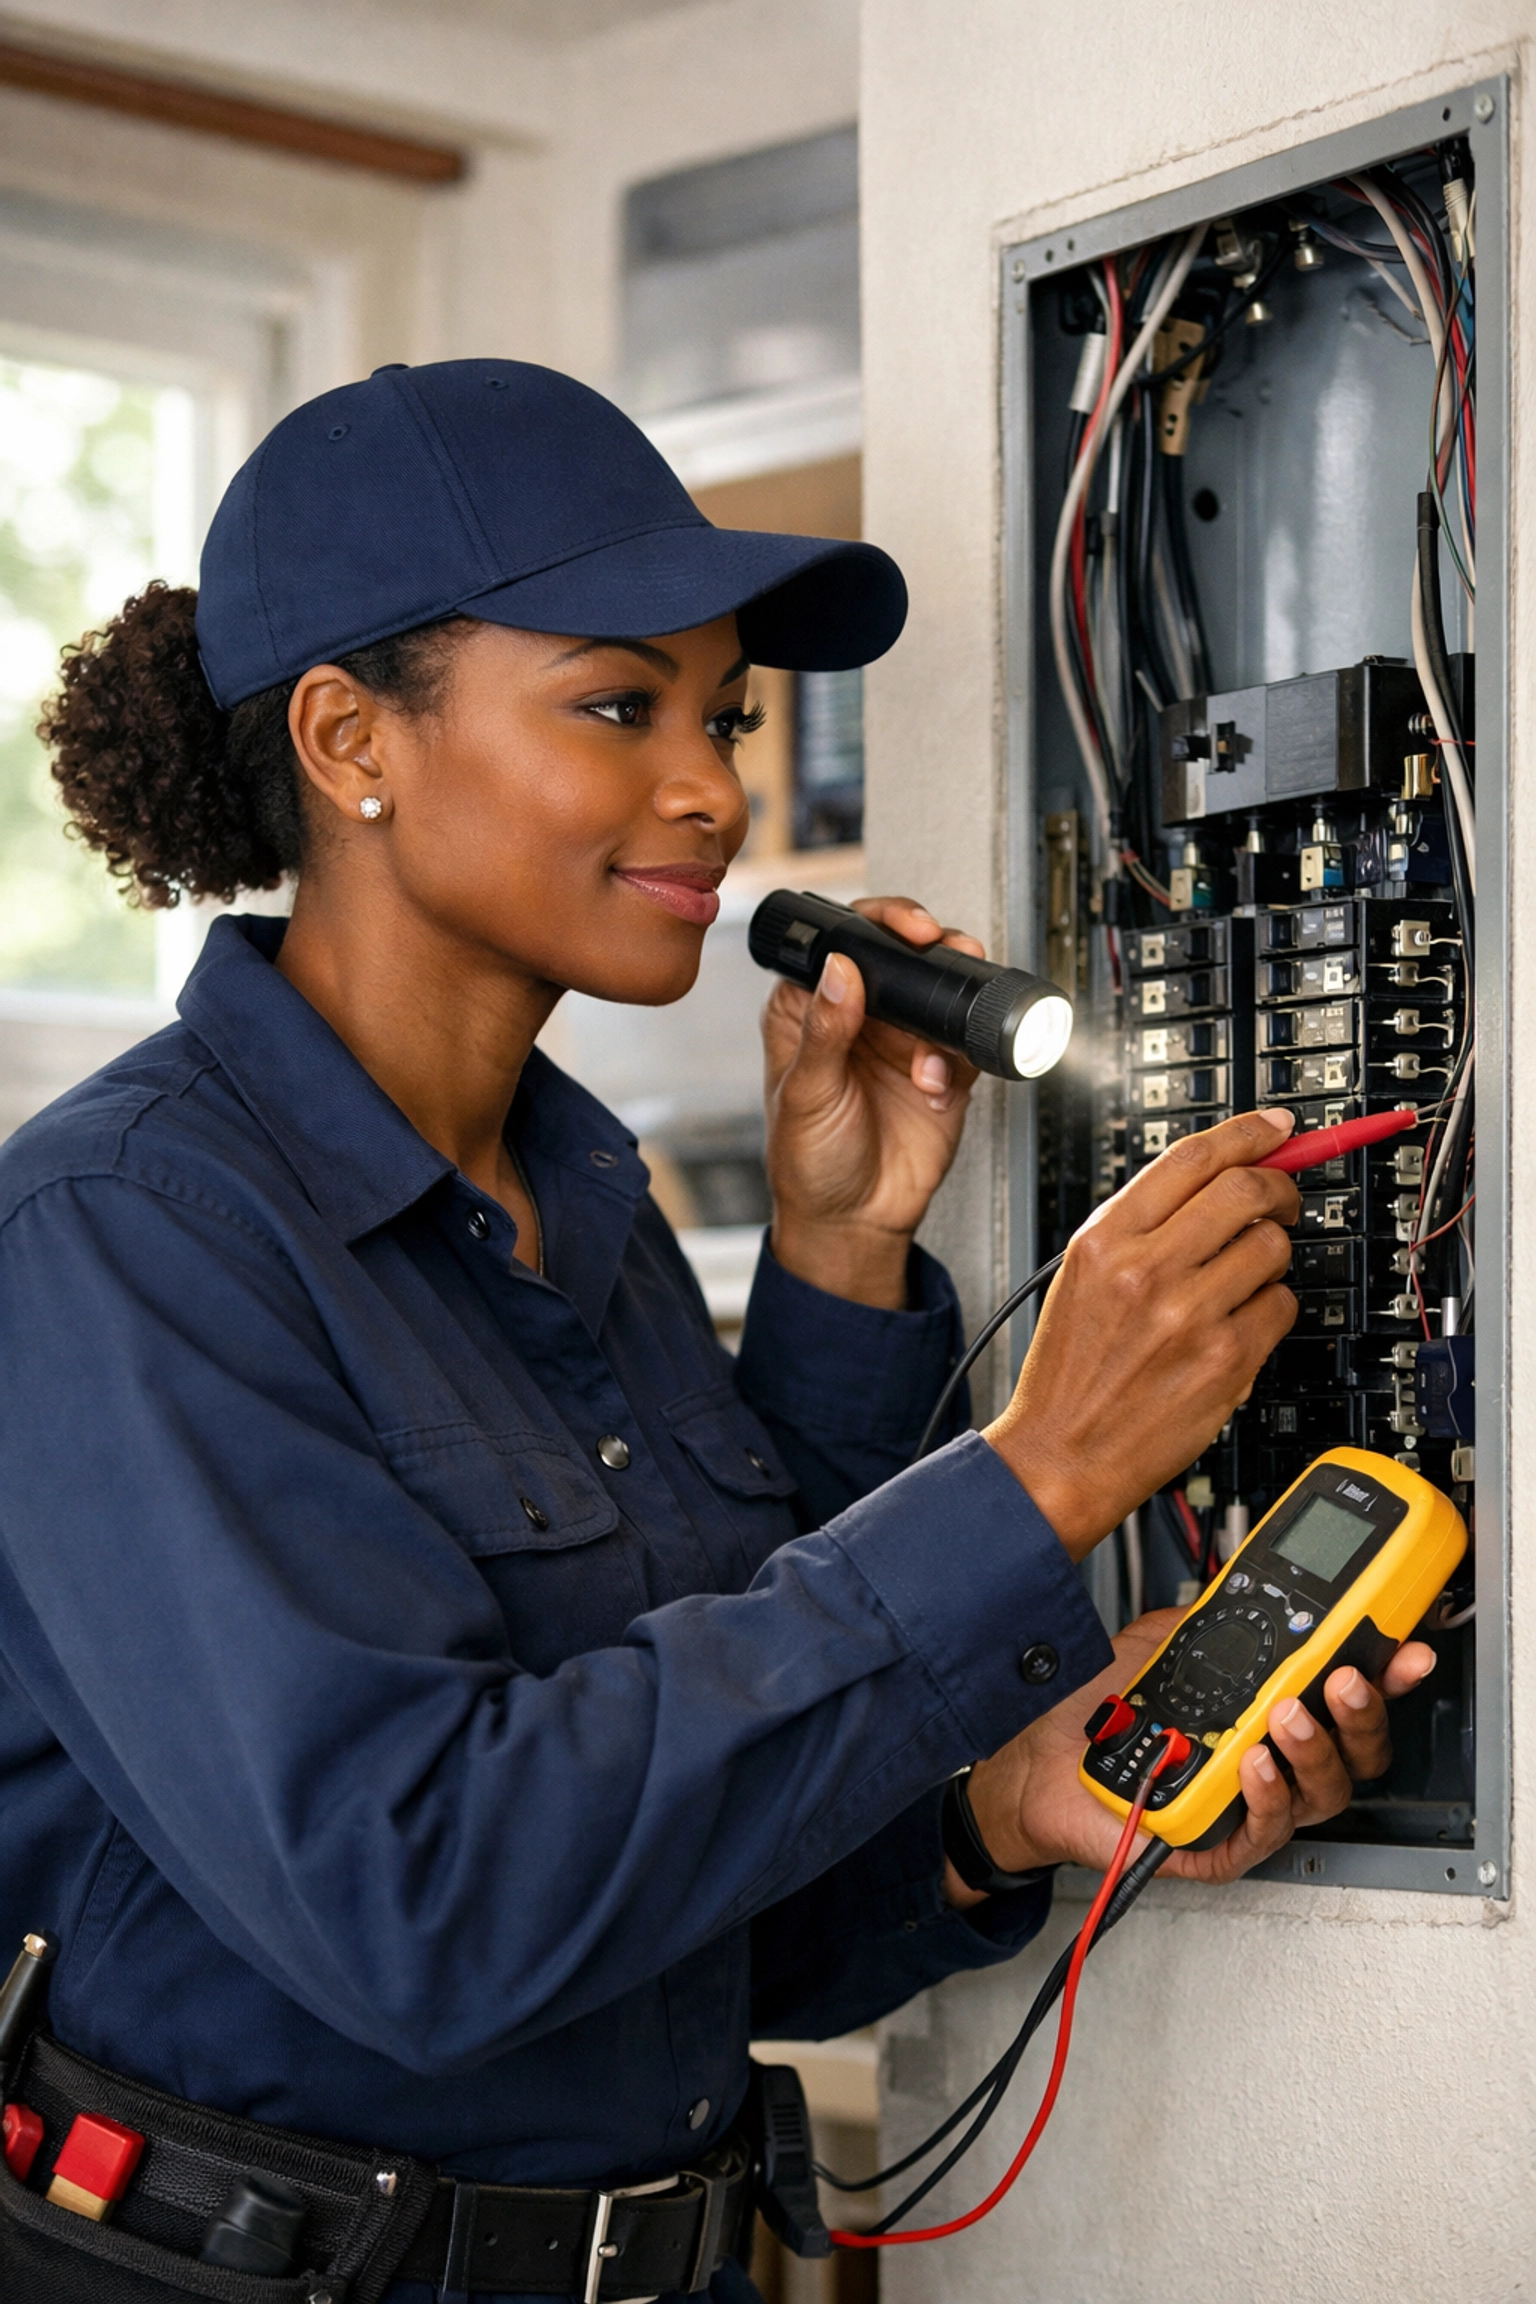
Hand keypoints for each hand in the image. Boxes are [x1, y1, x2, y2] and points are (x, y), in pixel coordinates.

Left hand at [763, 897, 983, 1308]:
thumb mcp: (807, 1096)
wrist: (854, 1223)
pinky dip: (959, 1059)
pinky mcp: (941, 1071)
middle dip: (931, 951)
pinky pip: (965, 1044)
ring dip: (949, 1009)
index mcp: (810, 1009)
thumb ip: (825, 1033)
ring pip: (942, 993)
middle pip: (903, 956)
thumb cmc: (808, 1163)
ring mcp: (903, 1041)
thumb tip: (840, 969)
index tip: (907, 927)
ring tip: (933, 1053)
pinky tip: (935, 1086)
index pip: (844, 942)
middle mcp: (860, 1016)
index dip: (879, 922)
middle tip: (947, 953)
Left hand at [948, 1608, 1437, 1899]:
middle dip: (1361, 1715)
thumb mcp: (1164, 1644)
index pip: (1341, 1697)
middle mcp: (1268, 1759)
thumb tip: (1255, 1590)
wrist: (1035, 1760)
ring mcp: (1246, 1804)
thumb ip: (1215, 1622)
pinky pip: (1263, 1831)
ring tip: (1288, 1715)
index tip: (1404, 1652)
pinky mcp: (1217, 1844)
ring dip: (1314, 1750)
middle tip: (1344, 1681)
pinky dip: (1266, 1795)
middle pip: (1352, 1752)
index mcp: (1264, 1708)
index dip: (1382, 1677)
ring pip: (1320, 1793)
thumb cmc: (1097, 1711)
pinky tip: (1252, 1760)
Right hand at [986, 1109, 1301, 1555]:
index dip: (1249, 1133)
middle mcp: (1147, 1270)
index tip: (1278, 1128)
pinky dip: (1271, 1309)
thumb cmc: (1071, 1370)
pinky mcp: (1226, 1359)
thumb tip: (1219, 1177)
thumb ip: (1145, 1224)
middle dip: (1279, 1188)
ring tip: (1243, 1278)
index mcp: (1105, 1239)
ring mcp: (1190, 1315)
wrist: (1062, 1453)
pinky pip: (1281, 1306)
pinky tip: (1239, 1325)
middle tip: (1282, 1200)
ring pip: (1272, 1247)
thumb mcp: (1084, 1275)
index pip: (1193, 1158)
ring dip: (1271, 1255)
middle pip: (1246, 1190)